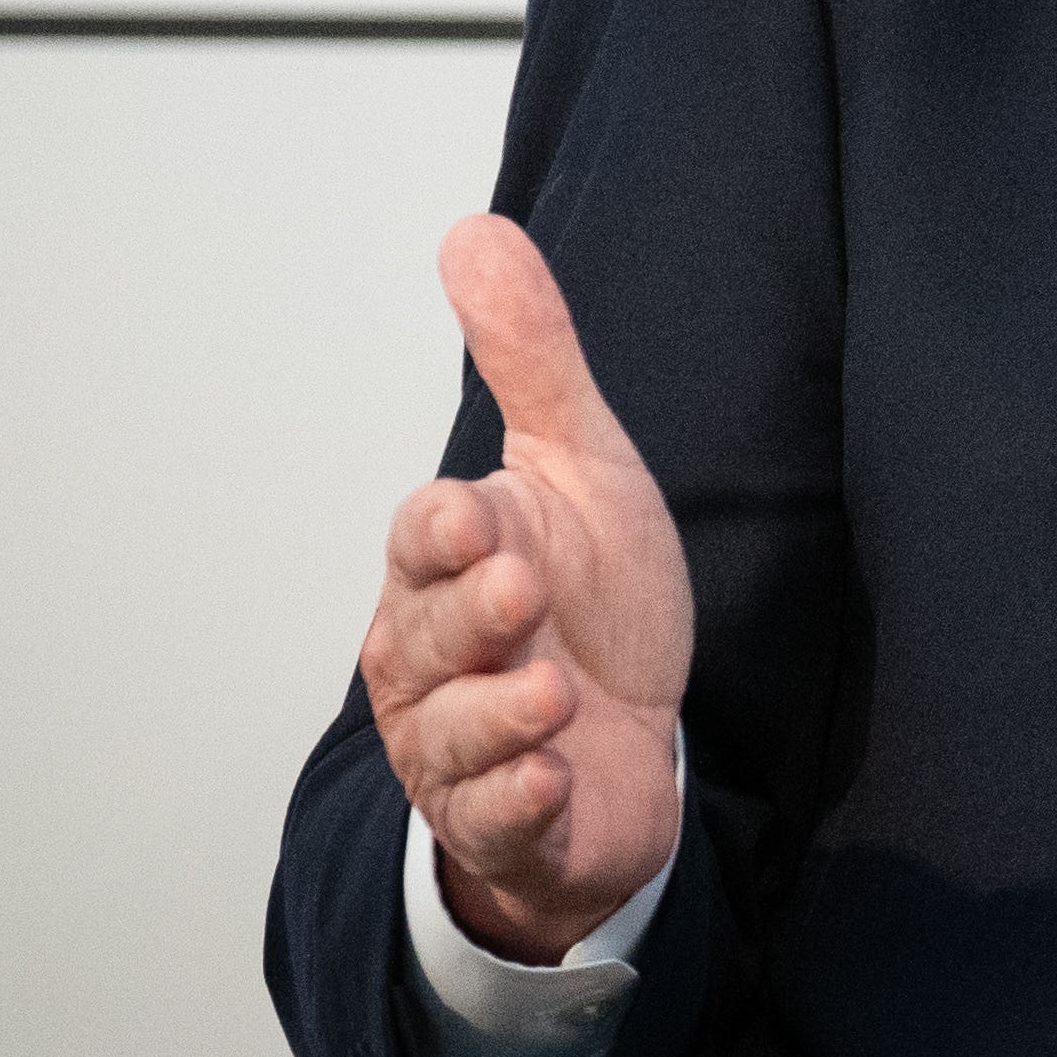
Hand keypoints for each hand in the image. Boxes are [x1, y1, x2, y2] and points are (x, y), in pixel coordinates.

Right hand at [357, 216, 692, 964]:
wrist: (632, 746)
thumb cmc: (593, 602)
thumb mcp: (579, 468)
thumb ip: (530, 358)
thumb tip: (472, 230)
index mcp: (446, 570)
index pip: (425, 540)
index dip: (444, 532)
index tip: (474, 515)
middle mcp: (434, 661)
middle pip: (427, 636)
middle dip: (469, 618)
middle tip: (517, 593)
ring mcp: (463, 751)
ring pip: (453, 735)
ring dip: (499, 716)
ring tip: (551, 695)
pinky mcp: (510, 825)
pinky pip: (495, 820)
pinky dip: (517, 801)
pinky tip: (549, 780)